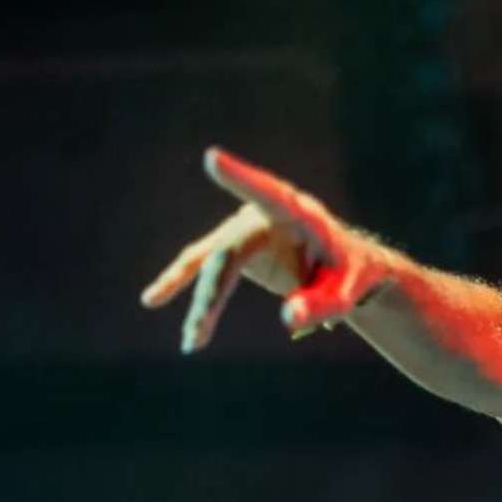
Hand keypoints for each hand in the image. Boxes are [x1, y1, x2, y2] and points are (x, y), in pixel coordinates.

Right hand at [140, 147, 396, 352]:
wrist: (346, 270)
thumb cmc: (350, 275)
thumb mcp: (345, 293)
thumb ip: (321, 304)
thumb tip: (288, 319)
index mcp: (300, 215)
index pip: (269, 193)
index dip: (241, 178)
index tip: (213, 158)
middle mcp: (265, 215)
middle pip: (229, 252)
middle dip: (212, 293)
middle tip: (199, 333)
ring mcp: (245, 228)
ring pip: (212, 263)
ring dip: (202, 302)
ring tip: (193, 342)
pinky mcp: (234, 246)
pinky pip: (201, 263)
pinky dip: (179, 281)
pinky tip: (152, 299)